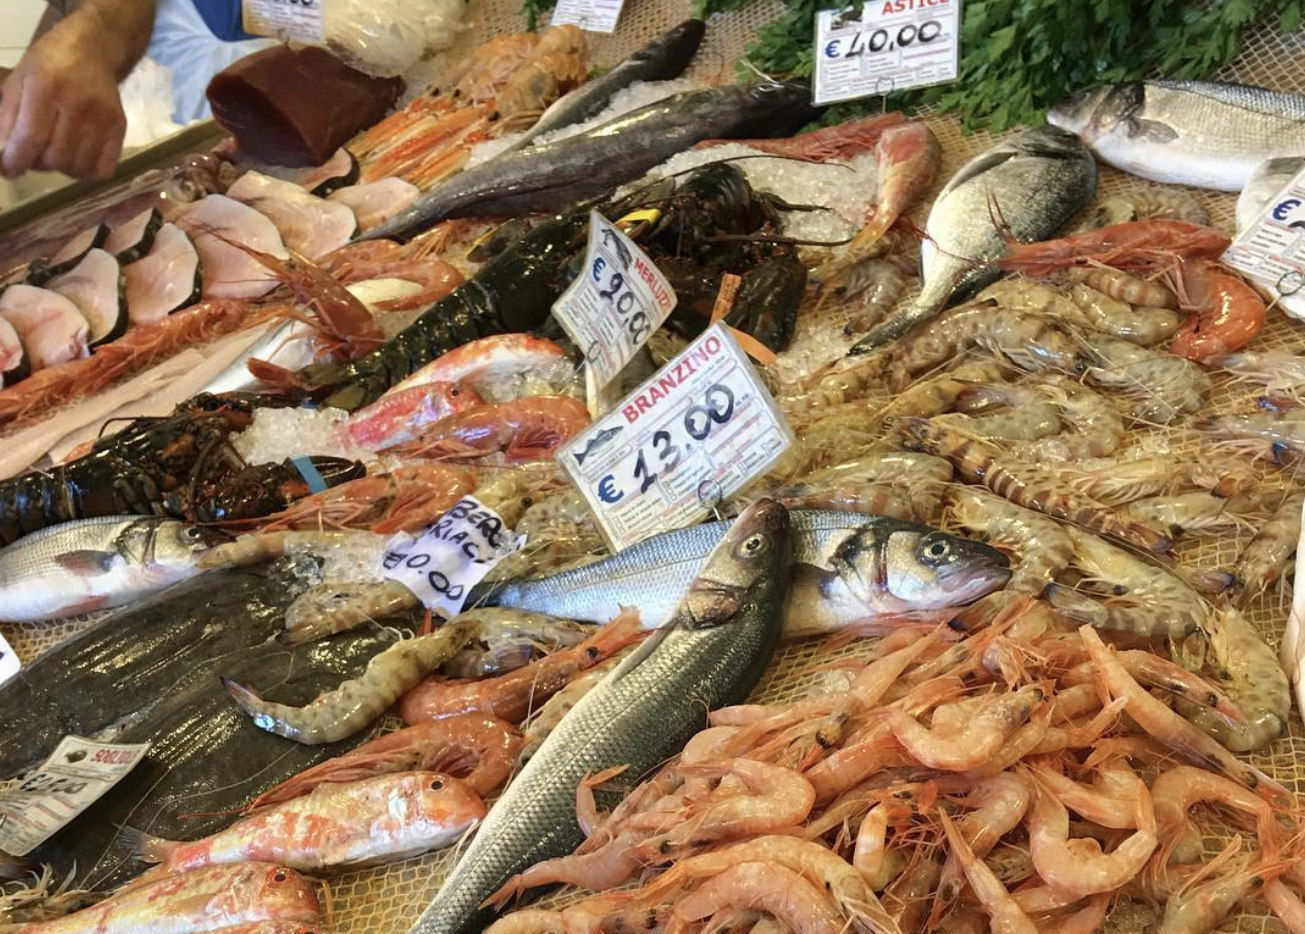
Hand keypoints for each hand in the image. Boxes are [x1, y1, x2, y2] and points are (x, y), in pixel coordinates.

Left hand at [0, 22, 126, 179]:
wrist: (91, 49)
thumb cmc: (48, 64)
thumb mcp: (18, 82)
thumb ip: (8, 118)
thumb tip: (5, 156)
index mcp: (45, 88)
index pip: (29, 139)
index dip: (15, 162)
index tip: (9, 170)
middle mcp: (78, 104)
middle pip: (55, 159)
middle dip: (39, 163)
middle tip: (35, 154)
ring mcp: (103, 118)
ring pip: (78, 167)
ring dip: (62, 168)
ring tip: (56, 153)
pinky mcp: (119, 127)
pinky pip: (103, 168)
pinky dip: (86, 171)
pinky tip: (77, 157)